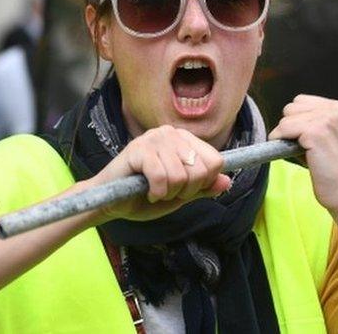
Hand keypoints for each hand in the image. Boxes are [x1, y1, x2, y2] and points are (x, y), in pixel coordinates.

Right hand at [87, 125, 231, 222]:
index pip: (215, 161)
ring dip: (168, 193)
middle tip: (166, 191)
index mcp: (184, 140)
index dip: (202, 183)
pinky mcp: (138, 149)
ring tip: (153, 190)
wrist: (110, 203)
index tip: (183, 189)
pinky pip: (161, 177)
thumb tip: (227, 182)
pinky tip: (145, 190)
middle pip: (201, 169)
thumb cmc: (143, 196)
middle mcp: (171, 133)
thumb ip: (202, 188)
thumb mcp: (180, 195)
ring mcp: (154, 138)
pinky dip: (156, 192)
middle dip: (185, 190)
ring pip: (181, 175)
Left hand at [268, 95, 337, 212]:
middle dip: (290, 127)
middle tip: (305, 146)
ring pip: (285, 119)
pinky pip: (282, 130)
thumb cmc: (331, 166)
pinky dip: (280, 142)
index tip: (307, 138)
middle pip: (291, 108)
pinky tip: (295, 154)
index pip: (300, 101)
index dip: (297, 120)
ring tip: (304, 151)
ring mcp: (326, 120)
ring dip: (286, 136)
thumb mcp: (330, 134)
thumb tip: (287, 114)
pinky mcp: (315, 132)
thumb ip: (314, 119)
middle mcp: (335, 110)